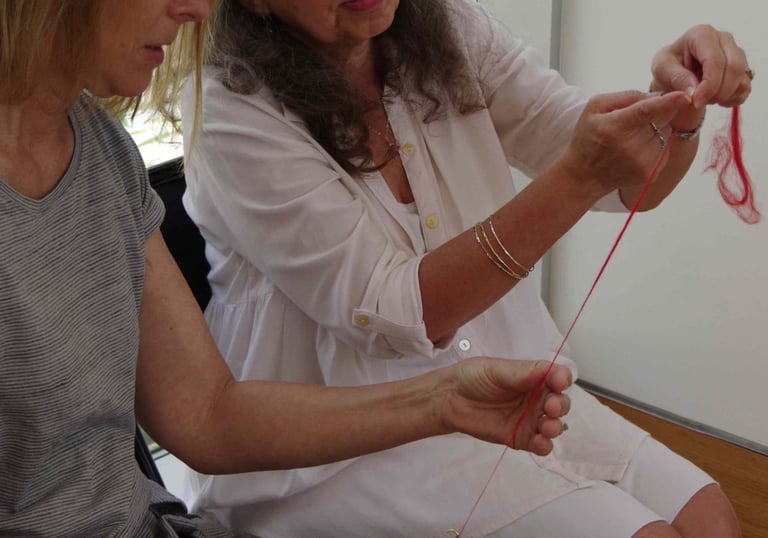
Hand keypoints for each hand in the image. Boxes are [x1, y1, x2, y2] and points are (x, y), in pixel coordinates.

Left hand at [439, 358, 571, 455]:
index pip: (556, 376)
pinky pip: (540, 444)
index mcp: (533, 376)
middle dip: (561, 405)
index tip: (560, 382)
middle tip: (552, 406)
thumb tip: (544, 369)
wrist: (450, 399)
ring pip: (553, 424)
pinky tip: (540, 442)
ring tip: (548, 427)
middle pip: (560, 402)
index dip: (562, 378)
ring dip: (555, 427)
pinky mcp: (522, 437)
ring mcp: (530, 418)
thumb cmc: (472, 378)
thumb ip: (520, 372)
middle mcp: (536, 397)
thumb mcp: (495, 369)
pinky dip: (544, 445)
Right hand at [557, 89, 691, 196]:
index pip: (646, 112)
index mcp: (614, 127)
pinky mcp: (649, 174)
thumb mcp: (595, 108)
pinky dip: (656, 144)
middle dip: (656, 113)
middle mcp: (629, 147)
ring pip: (666, 133)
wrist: (584, 175)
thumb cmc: (588, 137)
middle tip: (634, 121)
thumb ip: (625, 96)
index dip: (668, 102)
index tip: (685, 95)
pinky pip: (665, 149)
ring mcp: (641, 163)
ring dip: (656, 129)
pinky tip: (637, 150)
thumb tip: (657, 95)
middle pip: (661, 119)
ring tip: (632, 137)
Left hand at [651, 24, 752, 108]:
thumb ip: (677, 78)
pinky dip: (731, 99)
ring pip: (742, 79)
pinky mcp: (742, 67)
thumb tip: (693, 92)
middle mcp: (724, 39)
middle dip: (718, 92)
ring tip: (704, 99)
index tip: (696, 101)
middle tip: (699, 102)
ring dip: (724, 97)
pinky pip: (745, 88)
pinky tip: (714, 100)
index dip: (709, 85)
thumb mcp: (662, 69)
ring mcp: (736, 52)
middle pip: (734, 68)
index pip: (715, 60)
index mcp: (702, 34)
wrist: (674, 72)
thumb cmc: (667, 66)